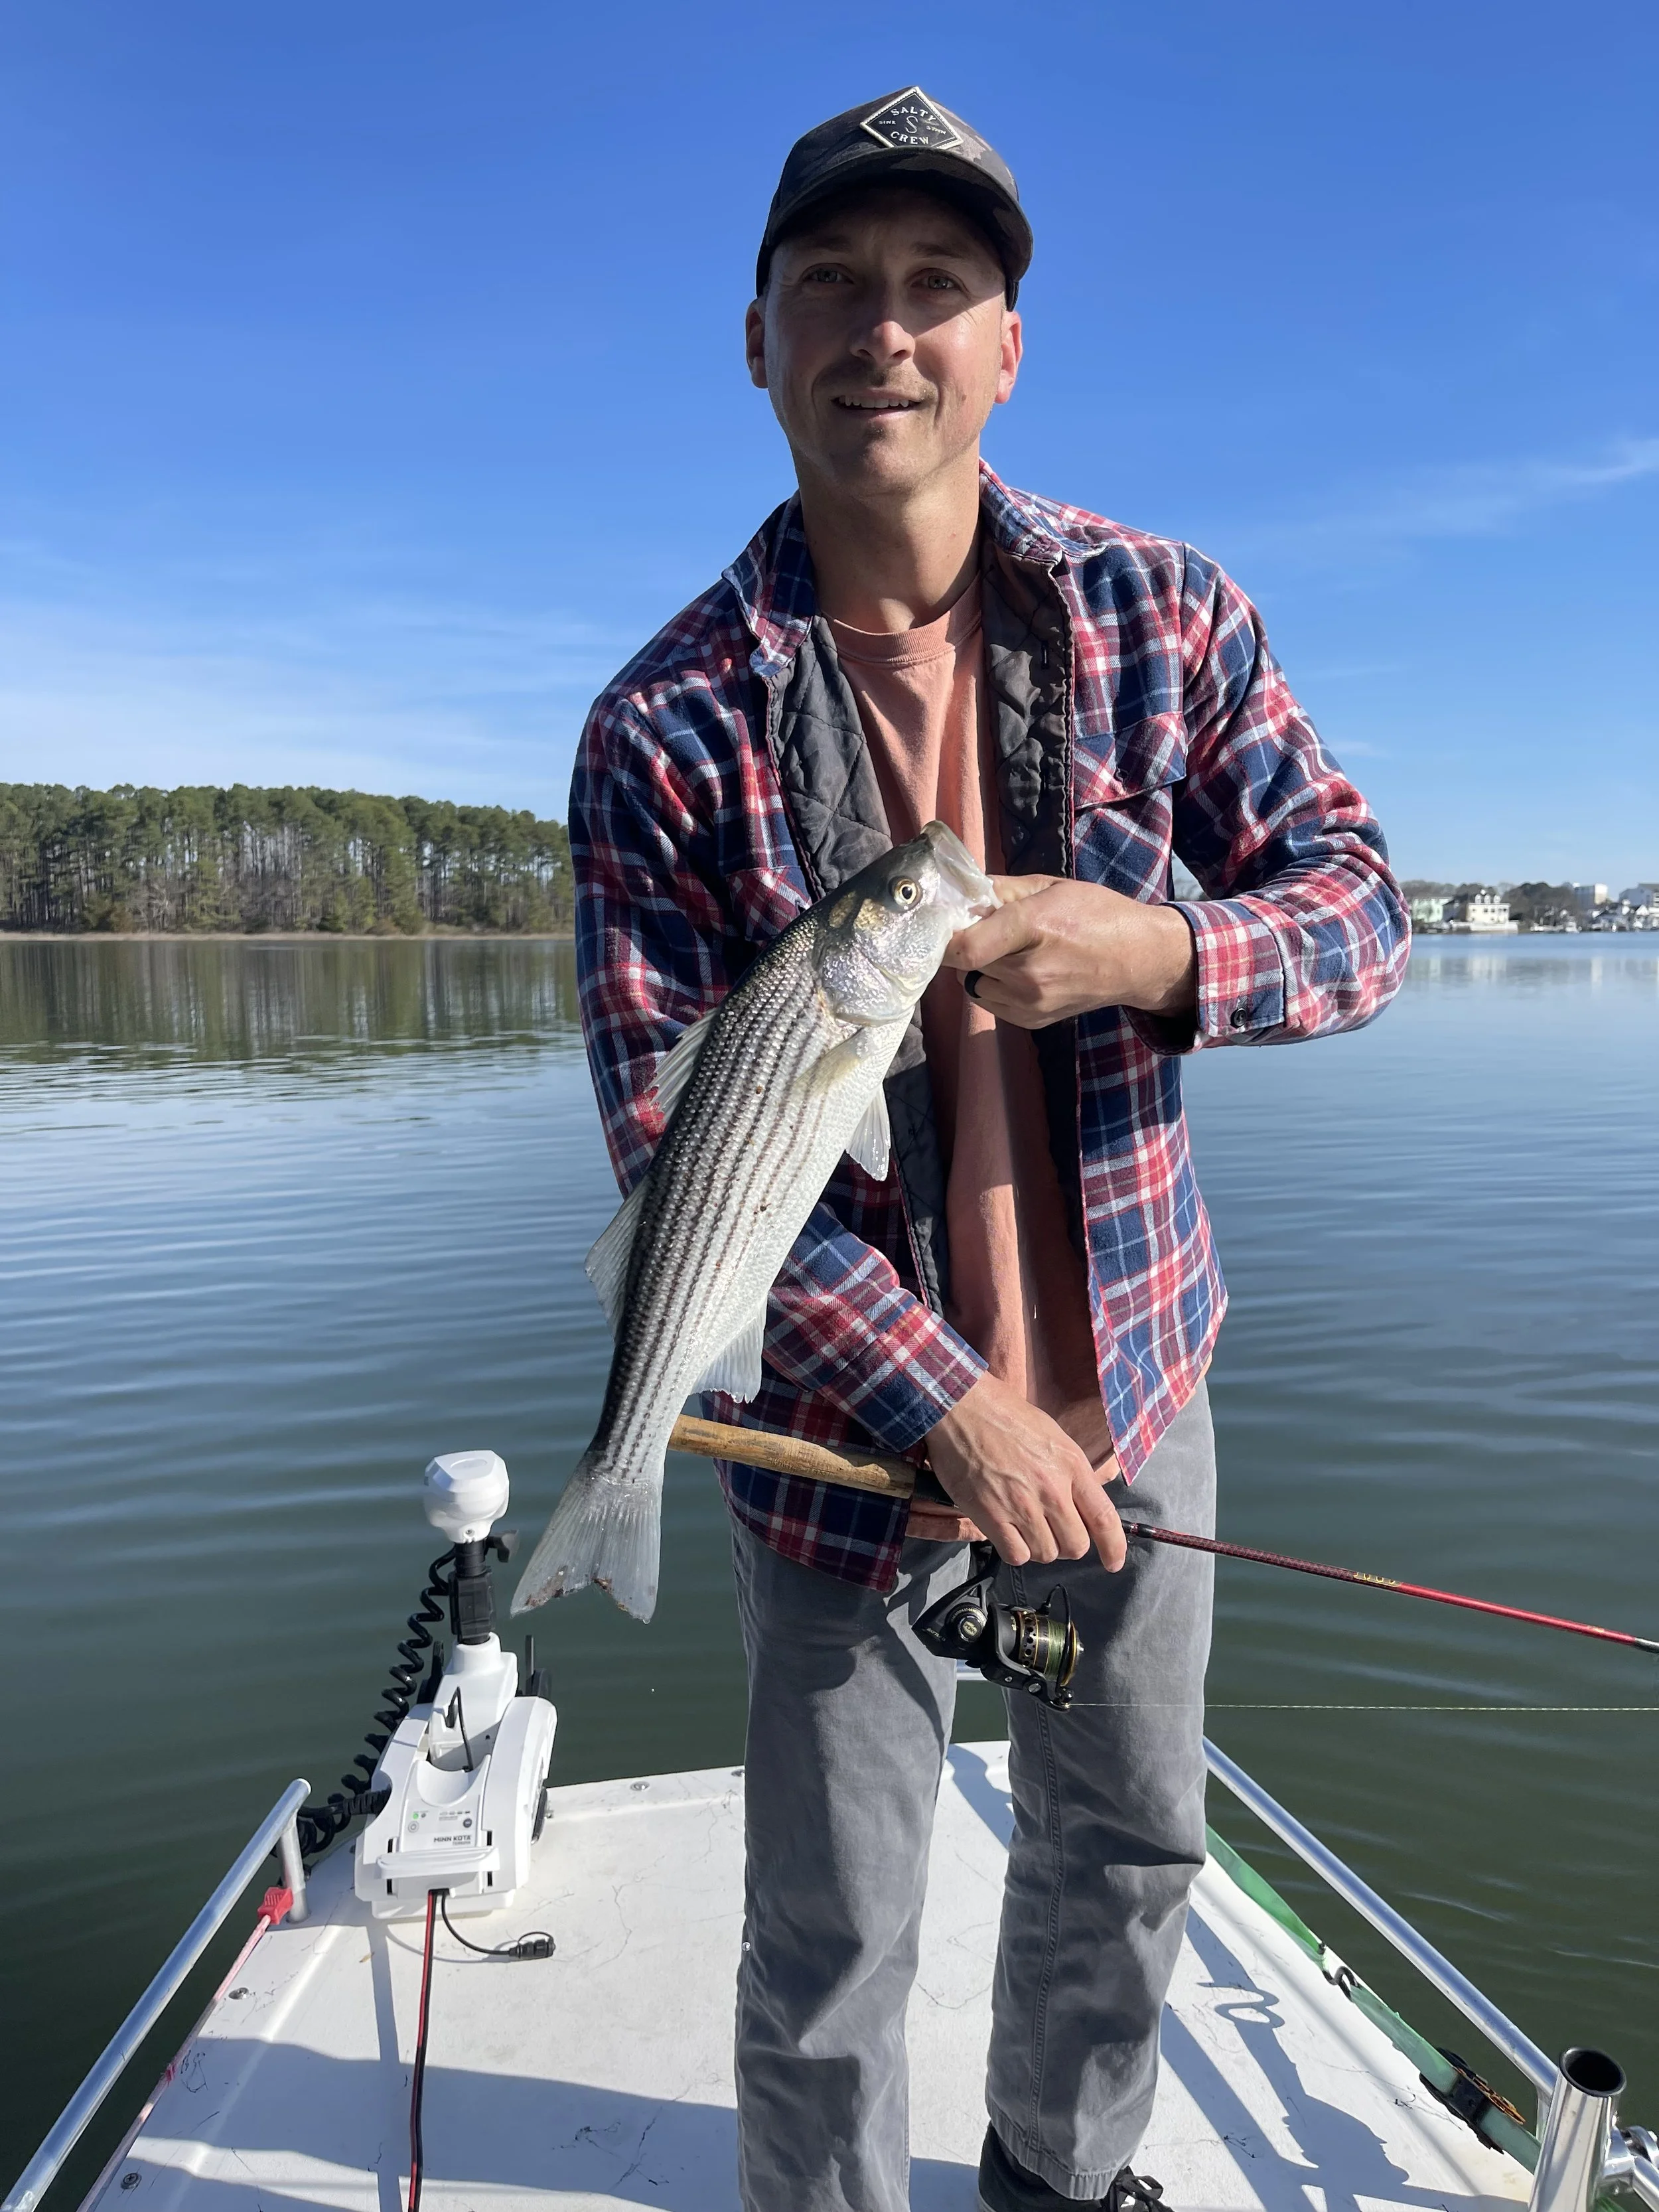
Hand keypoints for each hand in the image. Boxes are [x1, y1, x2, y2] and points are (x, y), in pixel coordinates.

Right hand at [924, 1371, 1126, 1568]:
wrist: (961, 1407)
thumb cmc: (1006, 1416)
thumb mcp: (1054, 1436)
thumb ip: (1072, 1472)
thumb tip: (1086, 1502)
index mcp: (1072, 1466)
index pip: (1104, 1518)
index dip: (1113, 1547)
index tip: (1113, 1563)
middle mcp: (1052, 1489)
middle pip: (1076, 1545)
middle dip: (1067, 1543)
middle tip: (1052, 1530)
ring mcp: (1021, 1505)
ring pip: (1046, 1554)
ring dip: (1038, 1546)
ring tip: (1024, 1525)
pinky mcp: (991, 1515)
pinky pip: (1016, 1555)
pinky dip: (1014, 1550)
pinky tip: (1007, 1531)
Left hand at [942, 876, 1195, 1028]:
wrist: (1139, 960)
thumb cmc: (1097, 914)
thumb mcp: (1050, 887)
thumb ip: (1000, 890)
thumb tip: (959, 892)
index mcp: (1034, 928)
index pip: (965, 947)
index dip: (946, 937)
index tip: (945, 925)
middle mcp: (1030, 973)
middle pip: (966, 964)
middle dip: (967, 945)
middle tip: (984, 929)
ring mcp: (1031, 1003)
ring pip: (973, 985)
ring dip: (979, 968)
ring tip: (1008, 951)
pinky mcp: (1032, 1021)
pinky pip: (990, 1002)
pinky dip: (993, 986)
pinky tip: (1019, 971)